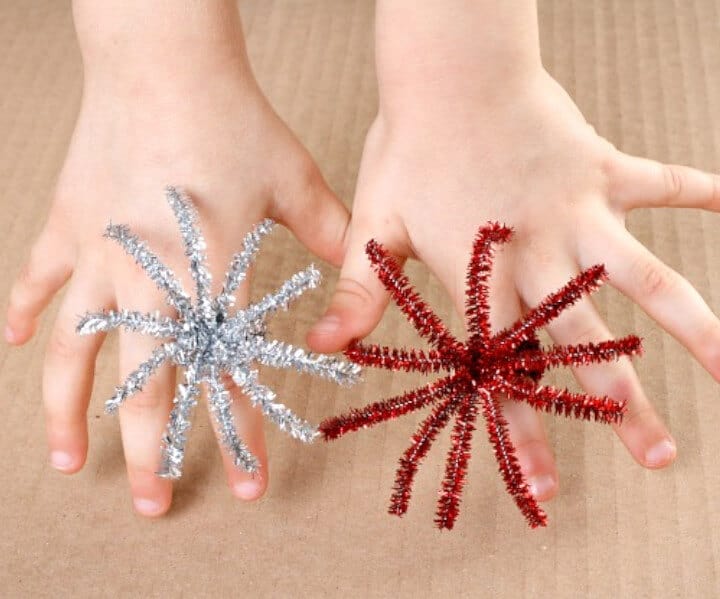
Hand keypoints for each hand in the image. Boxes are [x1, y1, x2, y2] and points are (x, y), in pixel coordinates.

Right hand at [5, 1, 348, 516]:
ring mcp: (97, 254)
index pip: (226, 378)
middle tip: (153, 505)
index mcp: (207, 277)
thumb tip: (359, 279)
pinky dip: (27, 311)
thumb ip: (331, 238)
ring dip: (70, 414)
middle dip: (150, 453)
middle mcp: (147, 280)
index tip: (249, 481)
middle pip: (144, 388)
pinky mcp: (66, 223)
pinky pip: (38, 278)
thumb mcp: (294, 182)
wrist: (161, 61)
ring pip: (76, 354)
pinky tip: (19, 345)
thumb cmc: (234, 120)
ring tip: (70, 464)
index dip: (239, 434)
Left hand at [309, 63, 719, 501]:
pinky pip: (663, 183)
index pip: (504, 370)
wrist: (448, 71)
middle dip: (620, 406)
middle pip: (584, 344)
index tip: (542, 485)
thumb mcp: (373, 224)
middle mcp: (540, 255)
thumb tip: (324, 348)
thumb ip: (356, 293)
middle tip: (659, 458)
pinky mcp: (604, 170)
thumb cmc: (407, 146)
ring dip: (694, 326)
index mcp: (484, 277)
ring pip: (646, 279)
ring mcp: (580, 212)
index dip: (522, 430)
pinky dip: (701, 191)